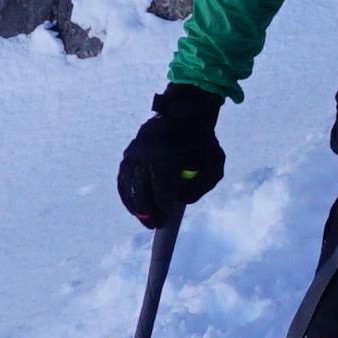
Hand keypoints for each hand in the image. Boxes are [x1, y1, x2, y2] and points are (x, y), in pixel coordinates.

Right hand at [117, 86, 227, 229]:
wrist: (181, 112)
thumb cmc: (201, 141)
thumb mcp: (215, 160)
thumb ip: (203, 184)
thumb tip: (181, 200)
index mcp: (166, 153)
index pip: (160, 189)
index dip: (163, 208)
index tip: (168, 219)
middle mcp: (145, 153)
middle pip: (141, 192)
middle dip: (149, 213)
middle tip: (157, 224)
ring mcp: (133, 153)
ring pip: (128, 188)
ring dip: (136, 208)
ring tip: (148, 220)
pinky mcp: (127, 154)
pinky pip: (122, 181)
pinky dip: (127, 197)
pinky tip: (136, 209)